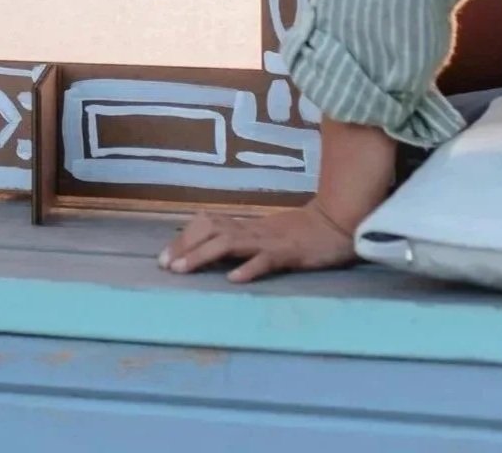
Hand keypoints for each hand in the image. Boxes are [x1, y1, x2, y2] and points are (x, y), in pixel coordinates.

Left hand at [159, 201, 358, 282]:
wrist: (337, 223)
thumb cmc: (301, 232)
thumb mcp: (266, 233)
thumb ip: (243, 239)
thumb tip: (213, 248)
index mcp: (246, 226)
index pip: (206, 225)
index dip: (184, 239)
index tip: (165, 257)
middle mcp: (252, 230)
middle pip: (210, 231)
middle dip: (185, 247)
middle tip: (166, 266)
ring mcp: (269, 241)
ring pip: (229, 243)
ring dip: (203, 255)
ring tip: (183, 269)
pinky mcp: (289, 253)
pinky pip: (266, 260)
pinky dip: (249, 268)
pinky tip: (234, 279)